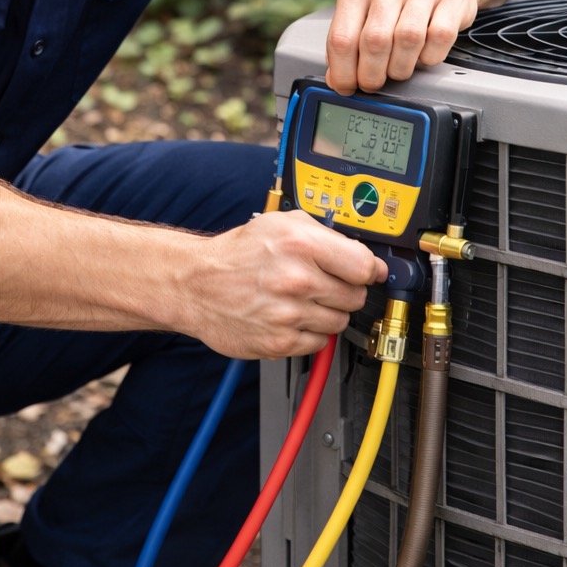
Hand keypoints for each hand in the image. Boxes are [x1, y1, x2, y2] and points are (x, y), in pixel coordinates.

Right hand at [194, 210, 387, 358]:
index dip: (370, 270)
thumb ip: (326, 235)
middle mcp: (296, 279)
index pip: (364, 266)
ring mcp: (288, 314)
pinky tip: (291, 317)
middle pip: (355, 296)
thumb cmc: (238, 253)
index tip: (370, 272)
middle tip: (324, 283)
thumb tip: (365, 256)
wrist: (196, 284)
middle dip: (345, 290)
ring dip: (327, 312)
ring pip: (339, 322)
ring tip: (302, 299)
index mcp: (300, 244)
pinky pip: (319, 343)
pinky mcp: (279, 342)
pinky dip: (310, 333)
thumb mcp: (281, 224)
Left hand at [325, 0, 478, 91]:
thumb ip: (348, 39)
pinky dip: (430, 56)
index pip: (342, 37)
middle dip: (371, 74)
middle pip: (375, 41)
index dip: (343, 72)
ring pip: (408, 39)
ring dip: (401, 68)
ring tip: (398, 70)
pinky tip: (423, 55)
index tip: (346, 87)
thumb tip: (337, 80)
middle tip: (373, 83)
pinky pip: (440, 37)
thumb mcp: (364, 6)